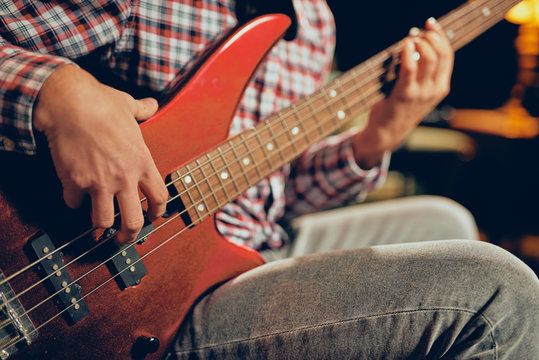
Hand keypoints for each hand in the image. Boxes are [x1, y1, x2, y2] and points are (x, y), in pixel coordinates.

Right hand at [34, 65, 167, 243]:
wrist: (69, 102)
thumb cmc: (100, 102)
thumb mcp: (128, 105)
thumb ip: (143, 109)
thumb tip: (151, 104)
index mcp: (142, 161)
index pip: (159, 198)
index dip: (158, 212)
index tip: (153, 217)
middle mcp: (124, 177)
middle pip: (133, 221)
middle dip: (129, 235)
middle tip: (124, 238)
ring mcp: (99, 182)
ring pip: (102, 220)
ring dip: (99, 225)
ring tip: (98, 226)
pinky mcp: (75, 182)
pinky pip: (74, 203)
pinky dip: (73, 201)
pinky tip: (74, 194)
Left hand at [354, 17, 453, 168]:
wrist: (387, 132)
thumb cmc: (400, 108)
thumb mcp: (419, 92)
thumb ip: (423, 74)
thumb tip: (418, 45)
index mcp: (441, 87)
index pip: (448, 55)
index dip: (441, 36)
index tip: (431, 25)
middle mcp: (435, 89)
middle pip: (441, 54)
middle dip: (431, 37)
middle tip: (418, 32)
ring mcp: (421, 92)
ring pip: (429, 58)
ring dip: (419, 42)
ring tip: (409, 39)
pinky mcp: (405, 93)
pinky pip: (409, 67)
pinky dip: (407, 52)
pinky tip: (403, 45)